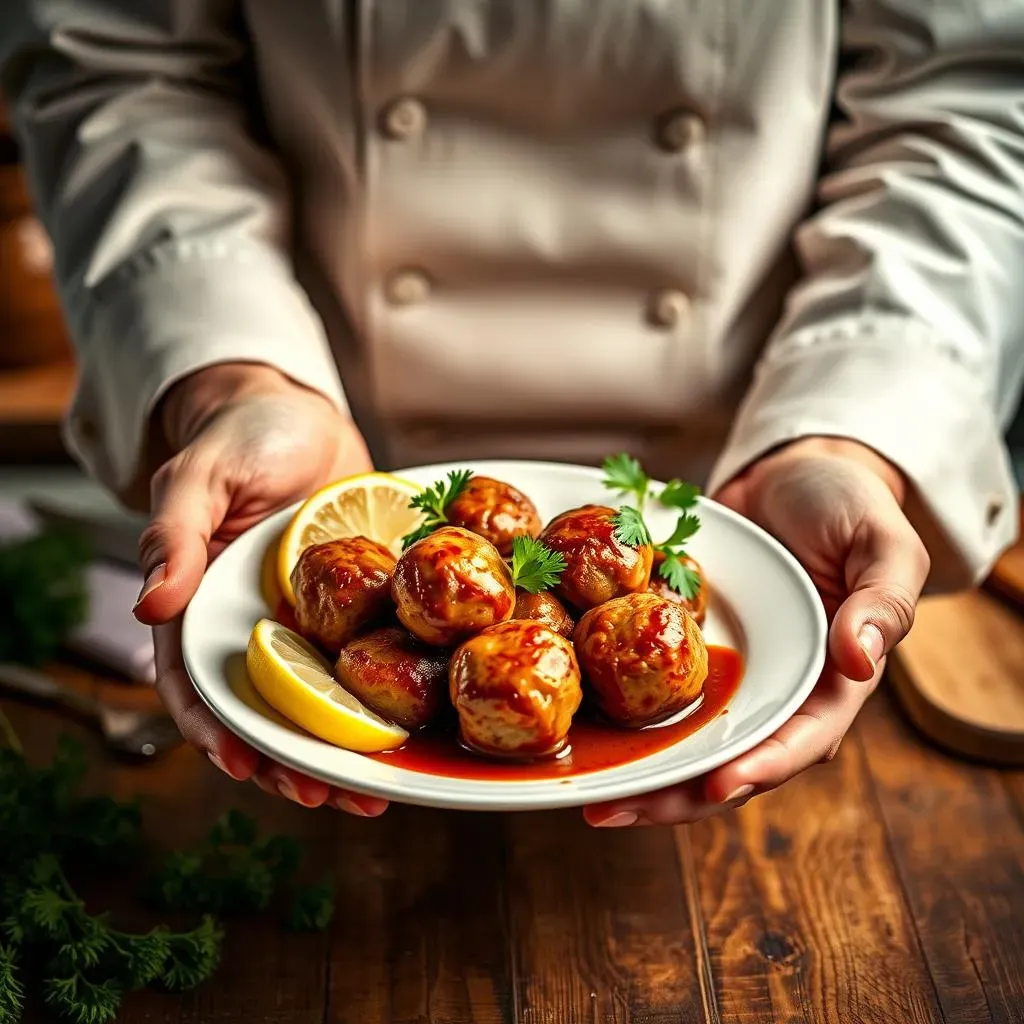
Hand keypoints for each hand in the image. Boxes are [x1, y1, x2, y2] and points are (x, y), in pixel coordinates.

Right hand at [133, 362, 387, 815]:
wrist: (304, 416)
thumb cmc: (241, 436)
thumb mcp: (201, 474)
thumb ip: (173, 532)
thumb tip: (149, 603)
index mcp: (205, 604)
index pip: (198, 682)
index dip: (214, 729)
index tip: (241, 764)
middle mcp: (256, 625)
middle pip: (267, 706)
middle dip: (289, 758)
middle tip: (324, 796)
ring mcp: (308, 621)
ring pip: (322, 698)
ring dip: (341, 747)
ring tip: (371, 792)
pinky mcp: (356, 608)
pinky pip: (369, 660)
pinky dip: (384, 698)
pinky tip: (410, 730)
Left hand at [584, 437, 929, 827]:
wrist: (794, 469)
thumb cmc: (851, 504)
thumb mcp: (884, 544)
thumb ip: (884, 601)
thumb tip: (860, 659)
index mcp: (831, 680)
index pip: (797, 740)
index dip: (757, 768)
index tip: (713, 787)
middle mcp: (773, 686)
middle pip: (725, 754)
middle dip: (673, 792)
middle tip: (612, 813)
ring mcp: (727, 666)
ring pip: (681, 730)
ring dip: (639, 765)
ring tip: (586, 793)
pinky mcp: (687, 640)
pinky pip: (653, 675)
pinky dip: (621, 700)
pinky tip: (579, 719)